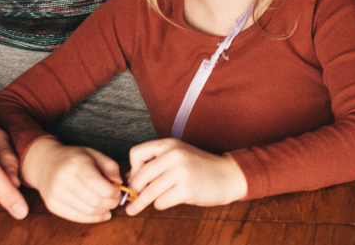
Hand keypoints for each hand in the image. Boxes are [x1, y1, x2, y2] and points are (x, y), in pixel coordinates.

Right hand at [21, 137, 121, 223]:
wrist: (46, 164)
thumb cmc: (74, 158)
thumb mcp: (94, 154)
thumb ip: (110, 167)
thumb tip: (119, 183)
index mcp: (75, 164)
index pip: (96, 184)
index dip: (112, 191)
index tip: (119, 191)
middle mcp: (63, 180)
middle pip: (93, 200)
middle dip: (110, 202)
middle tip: (117, 200)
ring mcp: (55, 194)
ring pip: (86, 210)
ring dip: (103, 211)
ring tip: (109, 205)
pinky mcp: (52, 206)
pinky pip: (76, 217)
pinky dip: (93, 218)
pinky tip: (102, 214)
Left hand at [123, 138, 247, 212]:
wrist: (227, 175)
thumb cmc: (199, 168)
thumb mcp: (177, 157)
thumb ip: (155, 163)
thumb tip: (128, 178)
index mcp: (169, 144)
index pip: (136, 153)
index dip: (132, 169)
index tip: (135, 179)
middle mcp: (174, 155)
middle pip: (140, 176)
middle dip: (134, 190)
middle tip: (132, 199)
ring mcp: (181, 171)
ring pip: (149, 191)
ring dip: (142, 202)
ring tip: (133, 210)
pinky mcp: (187, 188)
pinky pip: (161, 202)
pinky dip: (161, 205)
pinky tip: (169, 200)